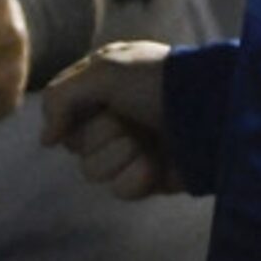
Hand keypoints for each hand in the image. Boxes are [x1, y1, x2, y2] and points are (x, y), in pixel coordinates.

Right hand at [41, 39, 182, 198]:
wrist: (214, 110)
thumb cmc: (159, 81)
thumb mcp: (102, 71)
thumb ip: (60, 98)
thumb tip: (46, 140)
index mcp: (102, 87)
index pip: (61, 112)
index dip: (68, 116)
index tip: (90, 109)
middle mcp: (114, 118)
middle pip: (76, 144)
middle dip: (101, 134)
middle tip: (129, 120)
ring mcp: (133, 149)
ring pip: (93, 170)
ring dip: (119, 155)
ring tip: (147, 143)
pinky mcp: (151, 178)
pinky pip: (121, 189)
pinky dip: (137, 178)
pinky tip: (156, 164)